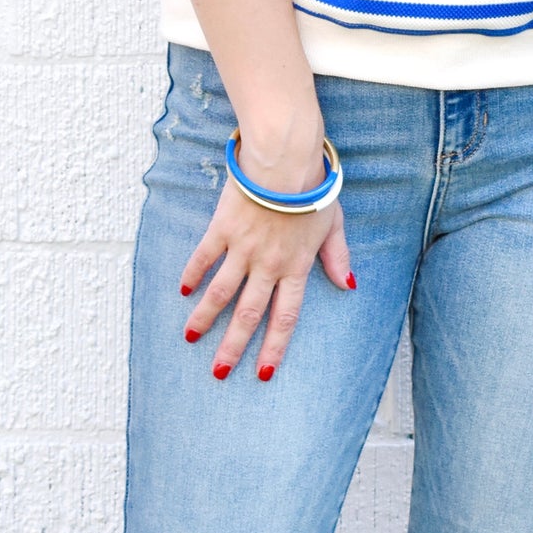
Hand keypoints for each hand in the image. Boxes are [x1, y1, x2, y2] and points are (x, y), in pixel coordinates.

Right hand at [179, 167, 353, 382]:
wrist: (286, 160)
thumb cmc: (313, 189)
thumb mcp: (333, 224)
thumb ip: (338, 257)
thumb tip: (348, 284)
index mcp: (296, 267)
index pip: (285, 317)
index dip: (274, 347)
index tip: (263, 372)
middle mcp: (268, 264)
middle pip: (248, 314)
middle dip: (233, 347)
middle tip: (219, 372)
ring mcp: (243, 248)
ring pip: (220, 292)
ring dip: (204, 318)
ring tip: (190, 338)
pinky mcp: (223, 228)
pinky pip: (204, 257)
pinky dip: (193, 275)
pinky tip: (183, 291)